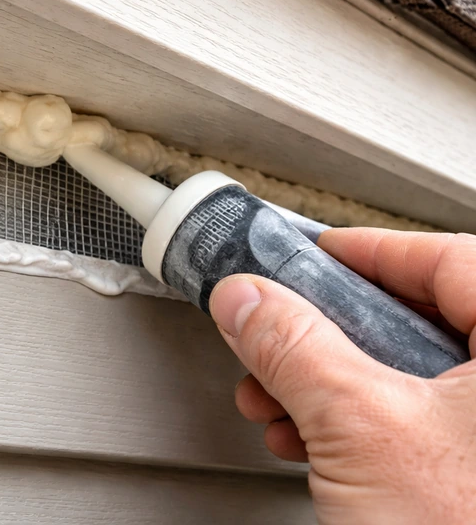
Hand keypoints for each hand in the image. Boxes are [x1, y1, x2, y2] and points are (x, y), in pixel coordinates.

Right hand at [210, 228, 475, 523]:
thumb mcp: (360, 428)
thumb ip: (293, 347)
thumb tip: (247, 300)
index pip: (444, 258)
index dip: (366, 250)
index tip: (311, 252)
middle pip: (419, 320)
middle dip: (327, 334)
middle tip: (279, 331)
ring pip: (413, 378)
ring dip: (329, 385)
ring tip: (279, 402)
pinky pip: (422, 427)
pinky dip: (358, 427)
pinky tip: (311, 442)